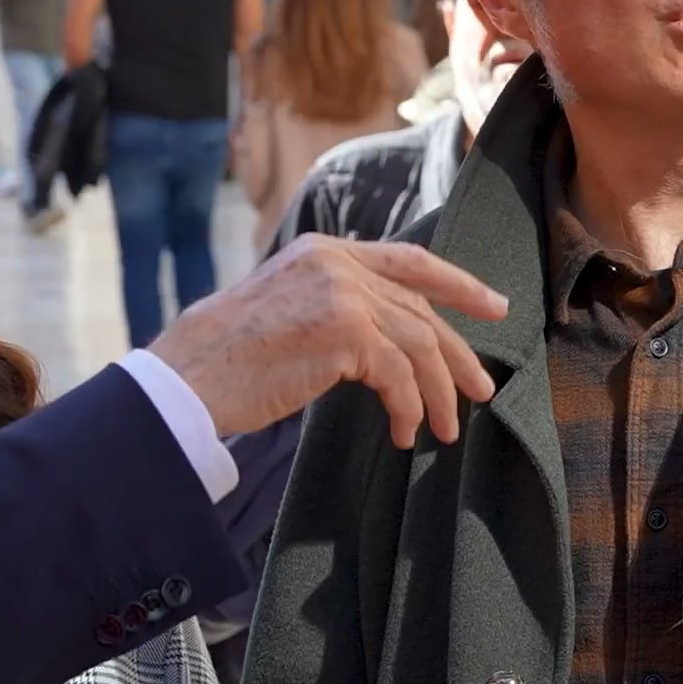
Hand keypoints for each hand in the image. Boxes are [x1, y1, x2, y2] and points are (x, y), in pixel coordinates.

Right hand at [149, 234, 508, 448]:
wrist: (187, 377)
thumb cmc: (228, 357)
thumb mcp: (286, 306)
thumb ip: (335, 304)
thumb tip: (388, 335)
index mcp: (324, 250)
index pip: (408, 259)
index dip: (457, 283)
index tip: (494, 305)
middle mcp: (337, 262)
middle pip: (420, 305)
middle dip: (457, 350)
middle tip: (483, 387)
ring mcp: (342, 293)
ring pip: (418, 343)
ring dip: (436, 392)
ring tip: (445, 428)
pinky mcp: (344, 332)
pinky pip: (398, 375)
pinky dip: (407, 408)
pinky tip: (404, 432)